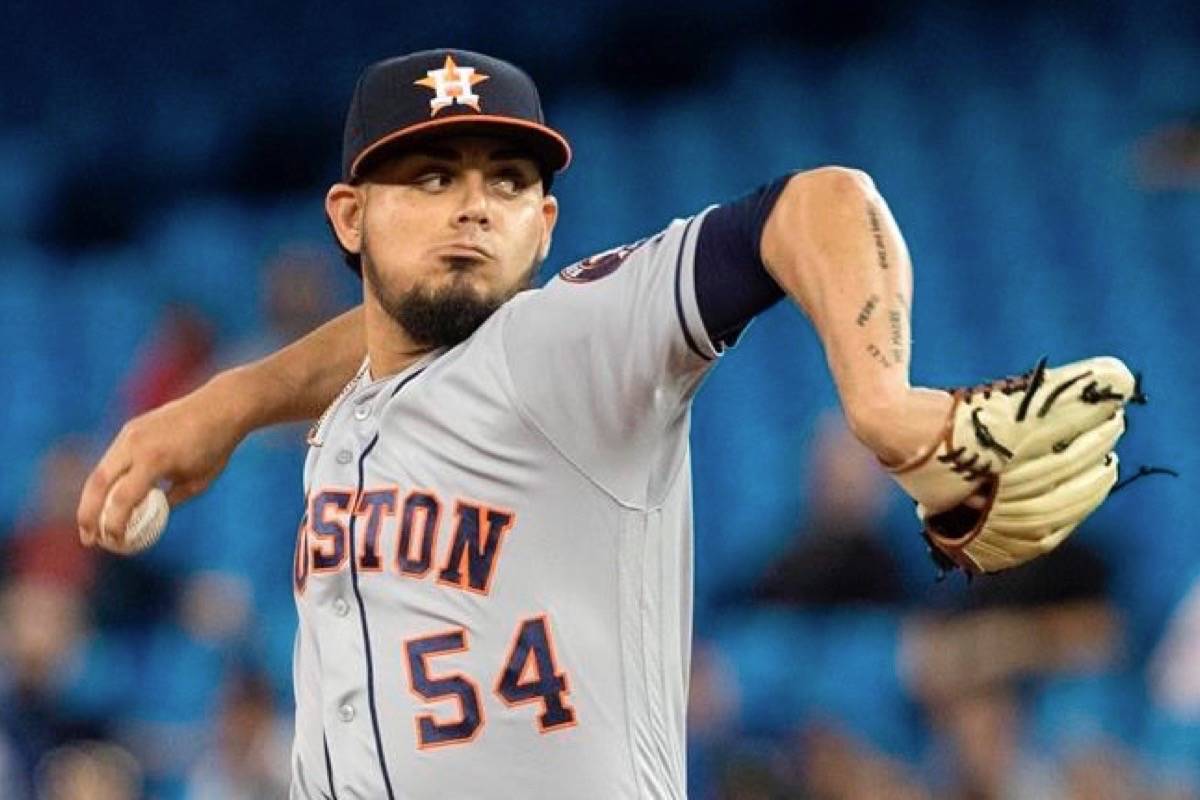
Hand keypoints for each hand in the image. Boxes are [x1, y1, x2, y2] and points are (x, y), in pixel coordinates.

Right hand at [77, 372, 249, 546]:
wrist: (220, 406)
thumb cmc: (214, 448)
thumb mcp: (197, 482)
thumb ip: (170, 500)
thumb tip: (148, 519)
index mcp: (154, 460)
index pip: (122, 499)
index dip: (114, 524)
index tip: (114, 542)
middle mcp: (135, 444)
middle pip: (98, 484)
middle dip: (88, 515)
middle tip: (88, 539)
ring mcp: (129, 433)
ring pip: (100, 471)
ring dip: (91, 500)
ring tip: (91, 525)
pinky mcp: (130, 428)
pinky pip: (110, 459)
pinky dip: (104, 482)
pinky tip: (104, 500)